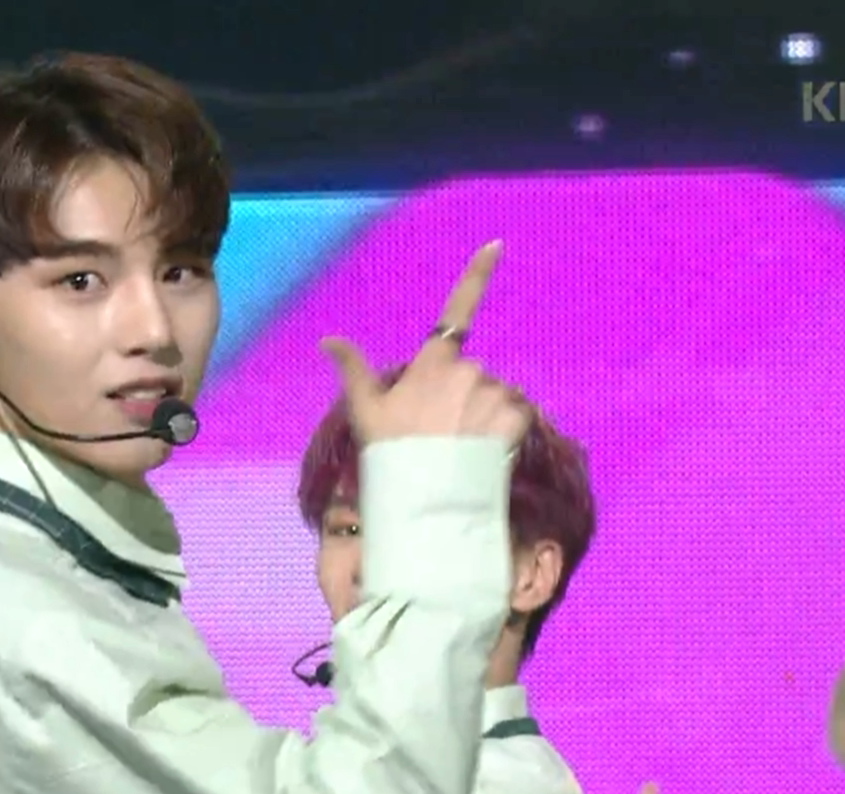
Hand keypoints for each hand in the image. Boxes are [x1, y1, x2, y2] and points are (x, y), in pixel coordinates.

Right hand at [323, 240, 529, 446]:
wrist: (424, 497)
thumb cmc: (390, 452)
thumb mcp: (366, 409)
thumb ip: (353, 368)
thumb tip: (328, 340)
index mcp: (433, 362)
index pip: (457, 308)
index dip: (478, 275)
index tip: (497, 244)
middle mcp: (467, 369)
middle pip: (471, 372)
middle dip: (461, 394)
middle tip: (438, 431)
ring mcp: (494, 393)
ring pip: (494, 394)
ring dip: (483, 413)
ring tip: (460, 447)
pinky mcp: (516, 418)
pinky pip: (516, 415)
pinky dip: (505, 430)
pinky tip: (484, 451)